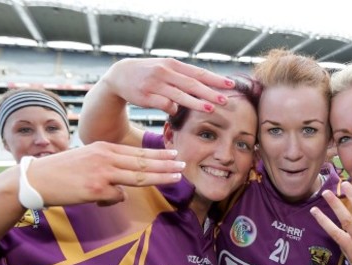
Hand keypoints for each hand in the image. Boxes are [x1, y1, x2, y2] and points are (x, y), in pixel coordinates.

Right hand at [26, 141, 184, 206]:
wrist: (36, 179)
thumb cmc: (61, 171)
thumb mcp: (87, 159)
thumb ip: (108, 167)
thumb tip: (122, 189)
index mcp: (104, 148)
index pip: (138, 152)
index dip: (158, 155)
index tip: (174, 155)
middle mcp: (106, 157)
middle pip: (143, 162)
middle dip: (166, 164)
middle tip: (184, 165)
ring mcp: (102, 173)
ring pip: (138, 176)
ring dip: (160, 177)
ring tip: (176, 177)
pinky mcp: (96, 189)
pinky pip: (116, 197)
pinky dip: (112, 200)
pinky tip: (99, 200)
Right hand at [101, 57, 235, 114]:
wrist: (121, 75)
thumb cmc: (149, 73)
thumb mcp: (166, 69)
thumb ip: (184, 77)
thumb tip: (205, 89)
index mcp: (173, 64)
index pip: (198, 73)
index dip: (215, 79)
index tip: (231, 85)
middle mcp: (165, 72)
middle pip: (192, 84)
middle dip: (210, 92)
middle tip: (226, 100)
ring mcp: (155, 84)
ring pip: (180, 95)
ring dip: (196, 102)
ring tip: (211, 109)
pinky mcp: (145, 96)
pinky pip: (164, 105)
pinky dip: (172, 109)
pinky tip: (175, 112)